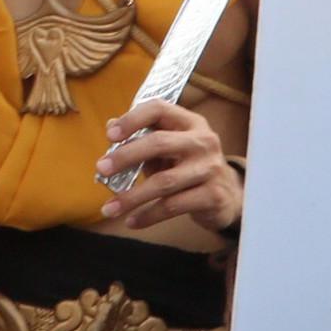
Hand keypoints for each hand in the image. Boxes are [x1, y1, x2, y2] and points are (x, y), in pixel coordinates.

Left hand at [96, 100, 240, 233]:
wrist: (229, 195)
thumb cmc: (190, 166)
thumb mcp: (170, 149)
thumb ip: (144, 138)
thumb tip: (110, 127)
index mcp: (190, 123)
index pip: (159, 109)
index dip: (132, 119)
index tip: (110, 135)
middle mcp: (203, 141)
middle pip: (159, 143)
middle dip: (126, 156)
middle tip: (101, 168)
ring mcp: (210, 169)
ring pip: (164, 182)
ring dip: (132, 197)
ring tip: (109, 209)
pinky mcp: (213, 196)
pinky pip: (173, 206)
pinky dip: (149, 215)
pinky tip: (132, 221)